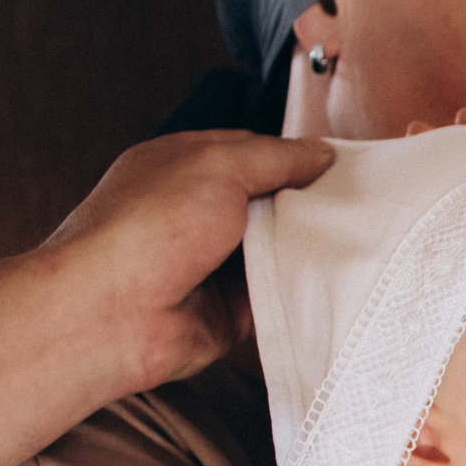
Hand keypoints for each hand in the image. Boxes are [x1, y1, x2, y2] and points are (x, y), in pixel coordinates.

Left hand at [42, 131, 335, 396]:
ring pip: (277, 250)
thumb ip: (274, 158)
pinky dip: (298, 292)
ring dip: (304, 250)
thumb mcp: (217, 166)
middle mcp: (197, 212)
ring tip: (351, 243)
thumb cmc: (146, 228)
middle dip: (305, 205)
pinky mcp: (229, 309)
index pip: (252, 152)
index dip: (294, 158)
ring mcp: (212, 262)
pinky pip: (276, 296)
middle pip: (269, 202)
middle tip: (353, 207)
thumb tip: (319, 155)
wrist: (112, 313)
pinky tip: (328, 284)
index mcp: (184, 166)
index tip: (339, 169)